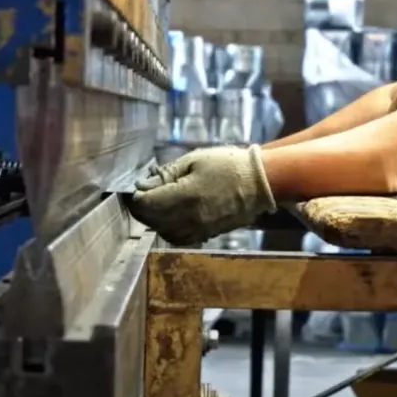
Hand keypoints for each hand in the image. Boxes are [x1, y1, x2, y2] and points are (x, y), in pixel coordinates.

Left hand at [126, 145, 275, 245]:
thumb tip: (143, 185)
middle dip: (143, 207)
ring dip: (154, 219)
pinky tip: (172, 215)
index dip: (136, 196)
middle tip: (147, 192)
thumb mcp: (195, 159)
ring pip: (162, 232)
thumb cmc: (227, 165)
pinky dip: (168, 228)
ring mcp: (198, 230)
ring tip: (159, 202)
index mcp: (185, 197)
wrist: (260, 183)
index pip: (145, 205)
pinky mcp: (205, 235)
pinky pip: (177, 237)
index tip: (140, 185)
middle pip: (150, 221)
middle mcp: (189, 219)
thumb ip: (166, 174)